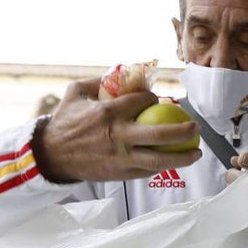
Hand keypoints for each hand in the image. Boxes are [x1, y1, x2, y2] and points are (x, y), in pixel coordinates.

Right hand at [34, 78, 200, 182]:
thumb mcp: (75, 93)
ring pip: (159, 159)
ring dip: (182, 157)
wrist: (51, 156)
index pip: (144, 102)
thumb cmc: (65, 122)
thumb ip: (99, 80)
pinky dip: (162, 166)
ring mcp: (120, 158)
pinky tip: (172, 161)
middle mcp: (118, 135)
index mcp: (108, 112)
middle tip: (196, 128)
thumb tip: (122, 72)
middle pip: (159, 133)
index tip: (157, 100)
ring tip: (197, 153)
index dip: (156, 99)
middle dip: (183, 130)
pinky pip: (147, 171)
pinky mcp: (120, 174)